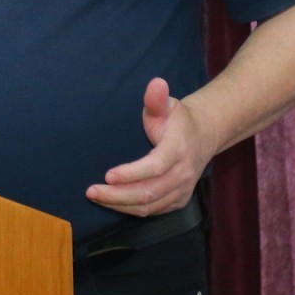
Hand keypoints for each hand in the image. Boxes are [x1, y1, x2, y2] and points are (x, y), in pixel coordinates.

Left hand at [85, 77, 216, 216]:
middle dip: (117, 195)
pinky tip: (112, 202)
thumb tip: (156, 83)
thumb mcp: (168, 105)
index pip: (155, 166)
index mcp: (179, 148)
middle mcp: (183, 173)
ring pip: (149, 205)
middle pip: (148, 192)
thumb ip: (156, 98)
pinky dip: (130, 209)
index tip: (107, 175)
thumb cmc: (177, 120)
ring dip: (120, 205)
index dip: (131, 173)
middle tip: (91, 191)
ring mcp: (182, 189)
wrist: (203, 136)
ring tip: (96, 197)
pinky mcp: (179, 201)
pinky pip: (153, 211)